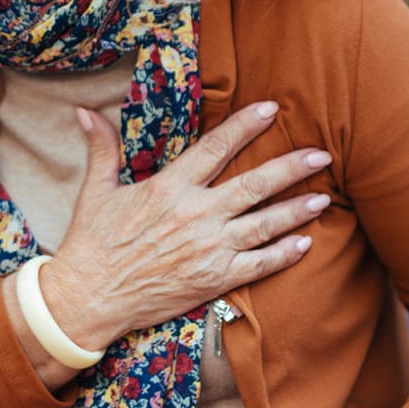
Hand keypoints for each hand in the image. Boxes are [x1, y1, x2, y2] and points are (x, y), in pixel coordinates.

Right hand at [39, 101, 326, 349]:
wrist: (89, 298)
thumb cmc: (90, 243)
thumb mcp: (95, 191)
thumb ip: (101, 148)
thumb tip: (85, 111)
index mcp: (168, 188)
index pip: (216, 148)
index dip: (246, 126)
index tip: (271, 110)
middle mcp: (195, 215)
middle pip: (254, 184)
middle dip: (292, 167)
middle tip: (322, 154)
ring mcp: (209, 249)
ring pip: (265, 224)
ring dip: (297, 210)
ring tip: (324, 197)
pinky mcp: (214, 279)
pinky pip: (259, 264)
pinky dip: (284, 254)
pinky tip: (305, 242)